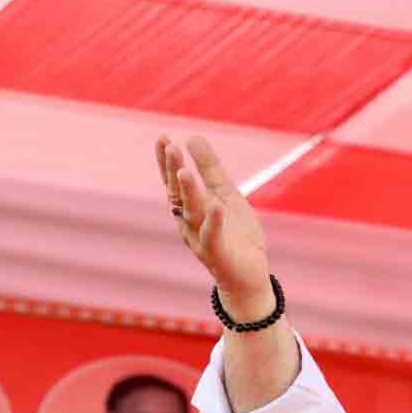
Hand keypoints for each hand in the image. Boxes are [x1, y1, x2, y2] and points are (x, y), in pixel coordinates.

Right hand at [156, 135, 272, 311]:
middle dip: (173, 171)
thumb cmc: (235, 234)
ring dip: (188, 192)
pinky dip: (214, 223)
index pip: (173, 182)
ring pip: (192, 213)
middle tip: (170, 147)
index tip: (163, 139)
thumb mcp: (225, 195)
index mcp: (189, 207)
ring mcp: (201, 238)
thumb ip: (210, 169)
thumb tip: (193, 137)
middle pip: (178, 194)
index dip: (166, 162)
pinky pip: (213, 237)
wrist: (248, 275)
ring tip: (184, 171)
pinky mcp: (218, 255)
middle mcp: (189, 222)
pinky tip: (216, 207)